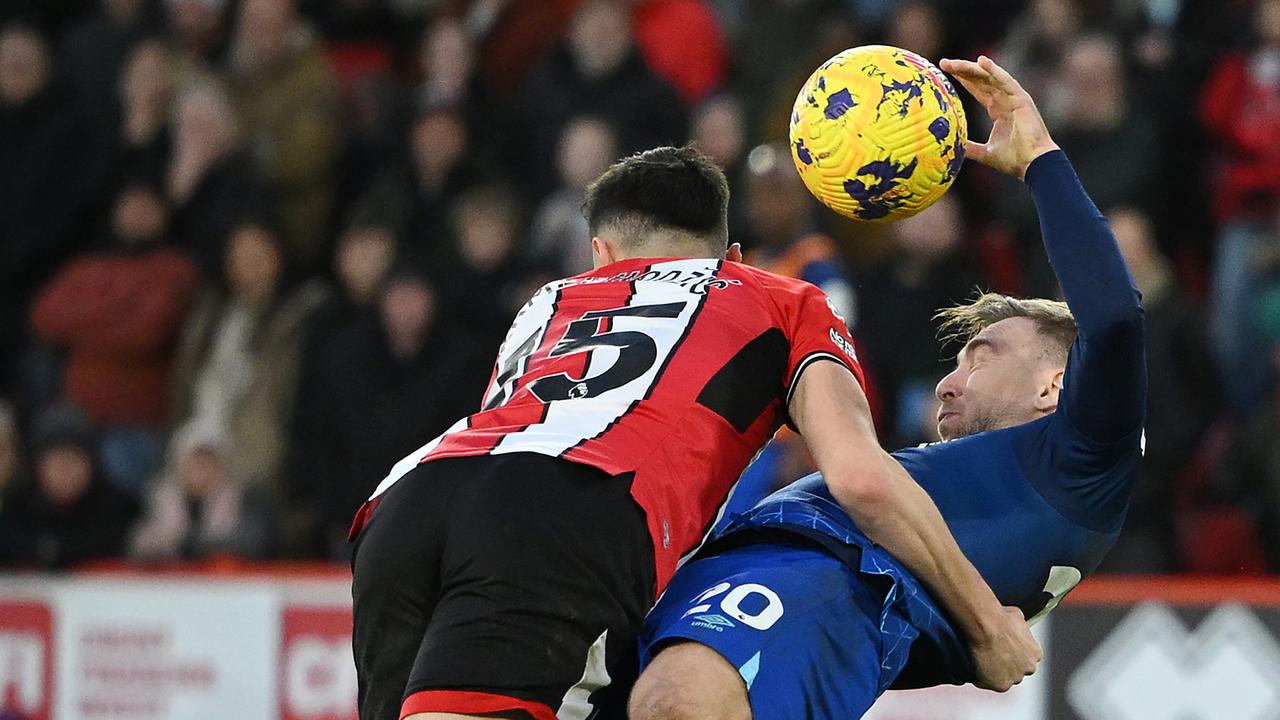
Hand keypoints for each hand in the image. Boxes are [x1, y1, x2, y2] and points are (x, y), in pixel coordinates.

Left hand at [939, 56, 1058, 179]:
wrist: (1033, 165)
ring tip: (953, 63)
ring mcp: (1014, 98)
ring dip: (972, 68)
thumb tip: (952, 147)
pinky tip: (981, 61)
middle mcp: (1006, 100)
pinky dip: (994, 70)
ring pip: (990, 77)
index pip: (978, 90)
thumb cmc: (1014, 160)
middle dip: (962, 70)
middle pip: (981, 80)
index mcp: (999, 110)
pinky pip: (1006, 81)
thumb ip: (970, 148)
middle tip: (944, 63)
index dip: (964, 80)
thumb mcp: (985, 153)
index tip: (946, 72)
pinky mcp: (1021, 99)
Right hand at [969, 605, 1042, 691]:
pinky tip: (973, 665)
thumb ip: (1018, 626)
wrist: (987, 626)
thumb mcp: (1015, 616)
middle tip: (988, 654)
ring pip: (1002, 678)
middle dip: (1005, 665)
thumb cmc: (1000, 617)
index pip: (1025, 658)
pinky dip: (980, 677)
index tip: (1001, 648)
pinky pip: (987, 683)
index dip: (1012, 653)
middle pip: (1016, 671)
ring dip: (992, 672)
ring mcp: (1015, 678)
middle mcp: (1029, 668)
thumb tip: (1012, 621)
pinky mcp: (1001, 686)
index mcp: (1035, 653)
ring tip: (978, 659)